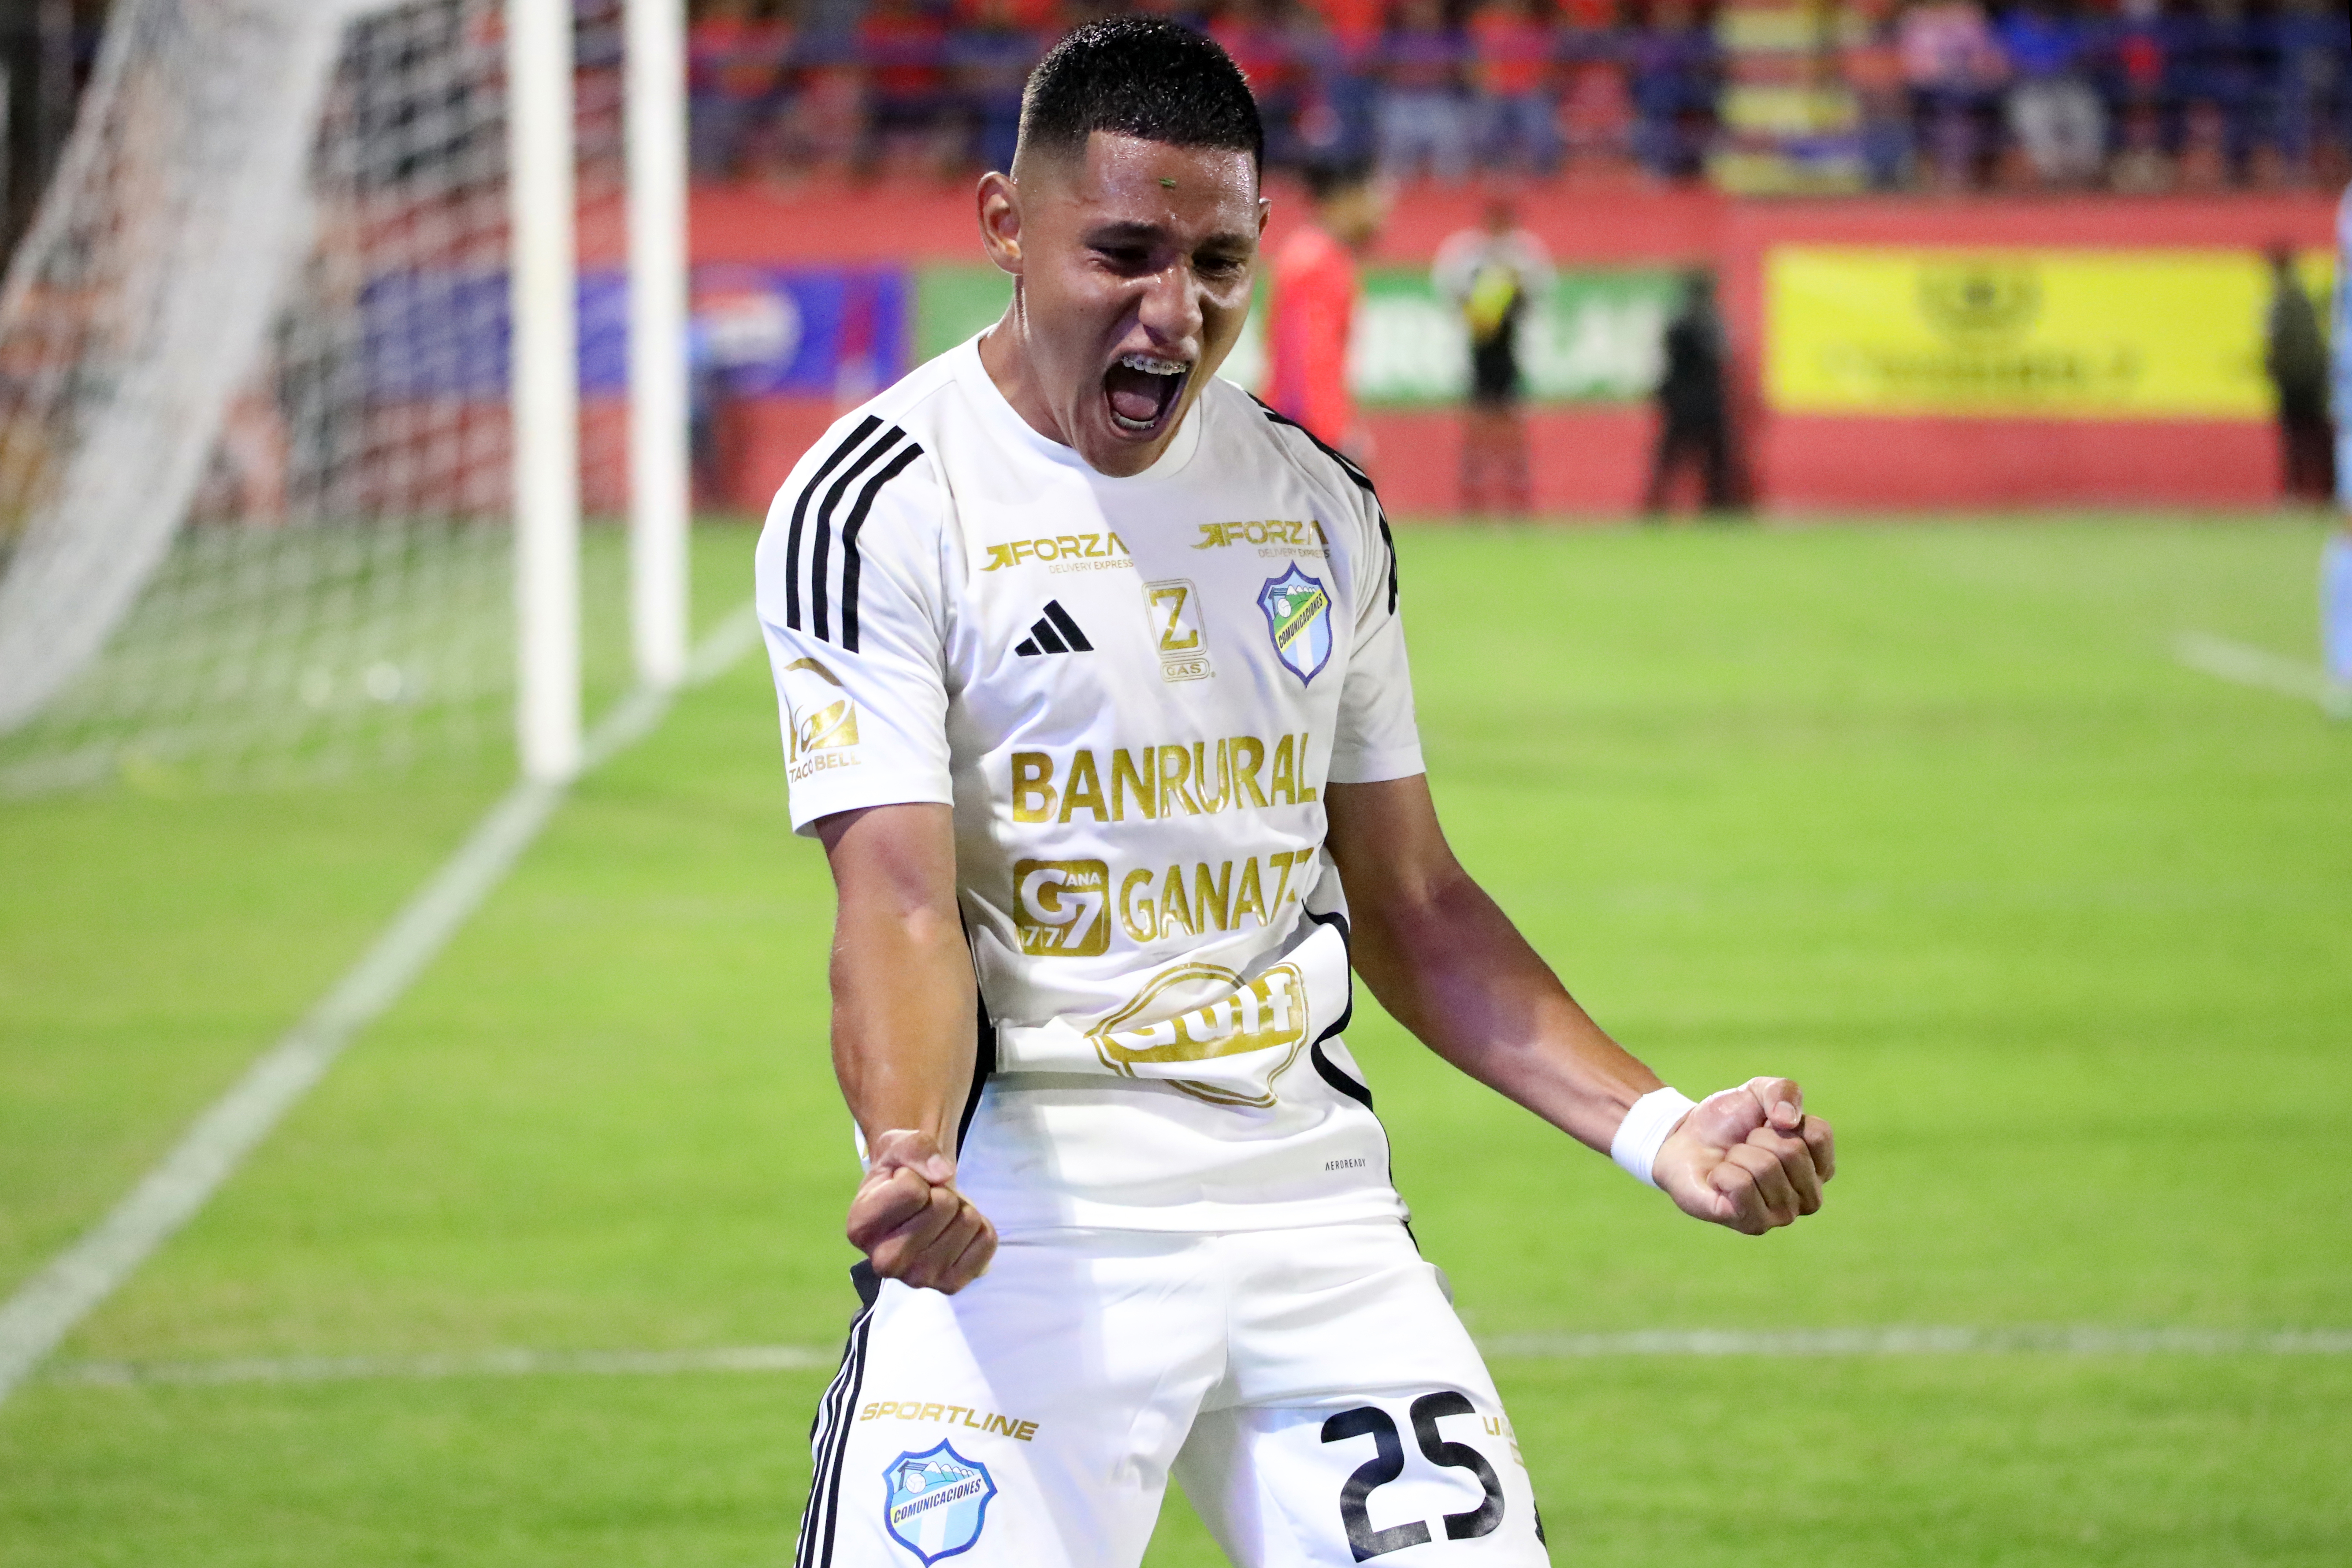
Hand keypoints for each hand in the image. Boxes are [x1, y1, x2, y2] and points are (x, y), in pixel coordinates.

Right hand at [846, 1129, 997, 1292]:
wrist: (913, 1201)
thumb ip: (915, 1148)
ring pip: (968, 1221)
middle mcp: (884, 1263)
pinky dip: (980, 1227)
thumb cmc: (898, 1173)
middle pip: (943, 1206)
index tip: (904, 1183)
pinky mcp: (949, 1285)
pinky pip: (987, 1241)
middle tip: (926, 1201)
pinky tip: (954, 1230)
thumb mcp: (897, 1146)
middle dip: (941, 1192)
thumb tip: (944, 1174)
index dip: (915, 1176)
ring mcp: (917, 1278)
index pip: (912, 1190)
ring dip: (960, 1208)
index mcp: (860, 1228)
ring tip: (939, 1215)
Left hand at [1651, 1077, 1834, 1235]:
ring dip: (1737, 1155)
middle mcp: (1809, 1196)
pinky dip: (1722, 1173)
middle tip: (1744, 1145)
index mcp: (1819, 1166)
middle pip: (1792, 1150)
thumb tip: (1788, 1121)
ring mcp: (1783, 1215)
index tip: (1766, 1124)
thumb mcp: (1758, 1092)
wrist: (1685, 1141)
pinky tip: (1719, 1180)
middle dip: (1757, 1137)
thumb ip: (1783, 1091)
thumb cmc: (1729, 1121)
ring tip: (1731, 1163)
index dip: (1782, 1119)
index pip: (1818, 1134)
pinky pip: (1741, 1185)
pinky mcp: (1753, 1224)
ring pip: (1765, 1167)